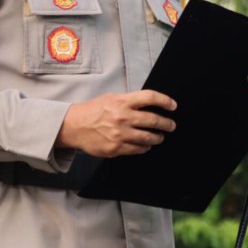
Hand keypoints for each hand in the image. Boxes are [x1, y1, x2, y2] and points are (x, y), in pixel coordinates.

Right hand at [57, 89, 177, 156]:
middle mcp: (122, 117)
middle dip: (167, 124)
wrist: (74, 126)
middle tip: (171, 126)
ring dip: (158, 137)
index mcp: (122, 102)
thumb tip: (150, 104)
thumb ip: (129, 101)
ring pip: (148, 137)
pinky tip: (146, 145)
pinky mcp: (116, 148)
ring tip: (160, 136)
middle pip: (153, 120)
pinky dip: (145, 147)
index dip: (165, 101)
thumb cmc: (93, 111)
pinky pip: (138, 149)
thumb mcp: (111, 98)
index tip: (173, 106)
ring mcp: (120, 134)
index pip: (150, 98)